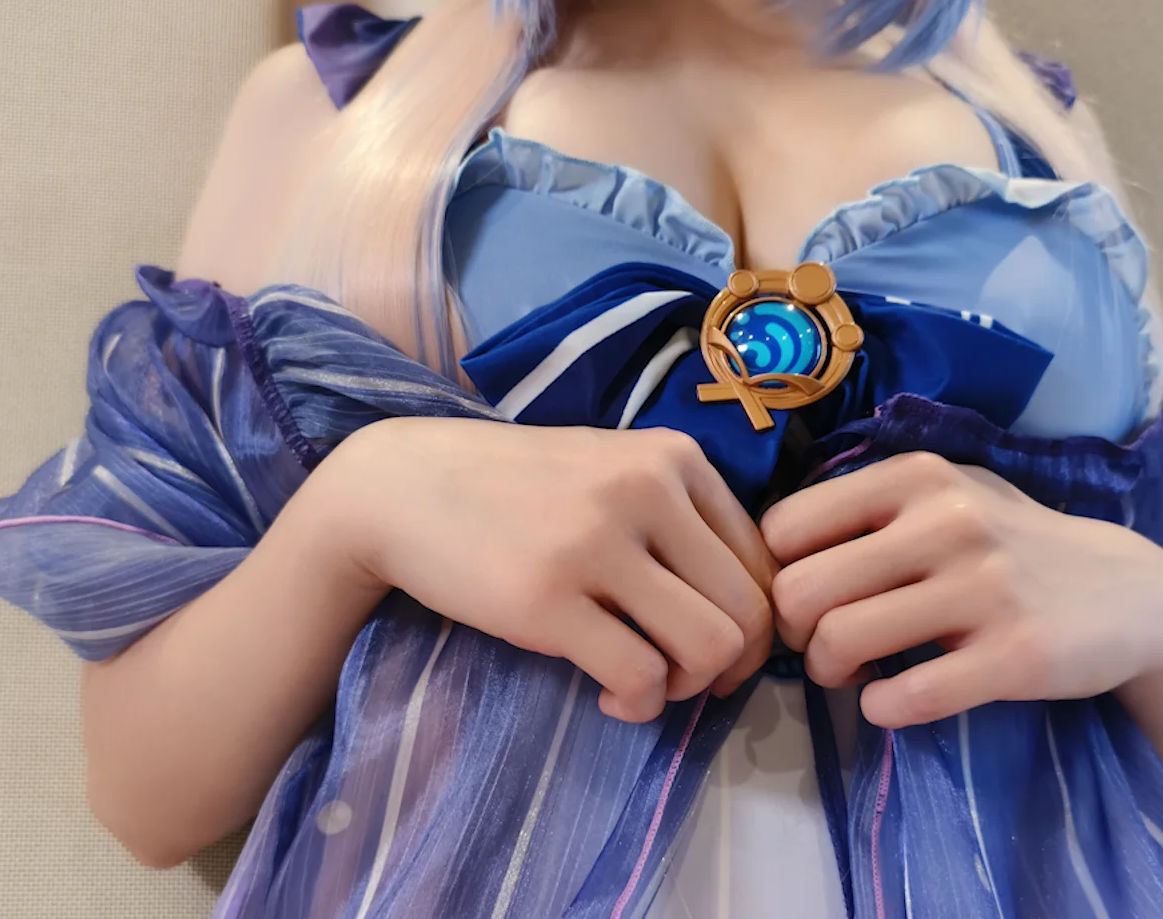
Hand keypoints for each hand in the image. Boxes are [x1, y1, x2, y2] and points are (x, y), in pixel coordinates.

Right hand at [321, 418, 775, 723]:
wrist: (400, 485)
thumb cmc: (514, 488)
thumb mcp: (611, 471)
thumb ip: (678, 517)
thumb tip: (747, 608)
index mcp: (674, 457)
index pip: (762, 562)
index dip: (753, 624)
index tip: (712, 648)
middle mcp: (647, 489)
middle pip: (749, 611)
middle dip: (729, 666)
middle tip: (683, 680)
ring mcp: (596, 542)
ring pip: (709, 646)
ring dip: (687, 688)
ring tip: (644, 685)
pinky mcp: (547, 599)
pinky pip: (640, 677)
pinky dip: (638, 704)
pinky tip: (607, 696)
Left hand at [763, 452, 1162, 728]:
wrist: (1129, 595)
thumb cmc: (1009, 544)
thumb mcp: (944, 495)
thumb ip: (865, 509)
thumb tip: (763, 550)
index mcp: (917, 477)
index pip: (784, 529)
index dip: (777, 575)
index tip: (807, 599)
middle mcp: (948, 522)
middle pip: (799, 591)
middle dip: (794, 633)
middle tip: (822, 646)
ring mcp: (984, 588)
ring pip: (840, 641)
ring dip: (829, 673)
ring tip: (855, 673)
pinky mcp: (1016, 656)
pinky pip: (905, 696)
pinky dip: (880, 708)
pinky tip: (892, 701)